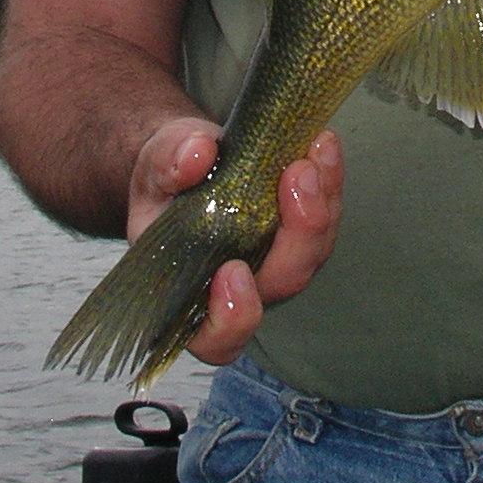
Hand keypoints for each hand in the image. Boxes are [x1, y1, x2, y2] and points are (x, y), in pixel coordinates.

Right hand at [126, 119, 343, 368]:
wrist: (190, 163)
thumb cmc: (166, 184)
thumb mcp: (154, 168)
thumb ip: (167, 165)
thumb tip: (196, 155)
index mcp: (192, 294)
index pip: (213, 336)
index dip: (230, 318)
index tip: (233, 271)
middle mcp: (243, 288)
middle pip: (282, 283)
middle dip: (299, 235)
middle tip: (297, 177)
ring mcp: (278, 261)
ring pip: (314, 252)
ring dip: (322, 203)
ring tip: (314, 153)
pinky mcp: (302, 232)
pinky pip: (326, 217)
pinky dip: (329, 182)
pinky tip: (323, 146)